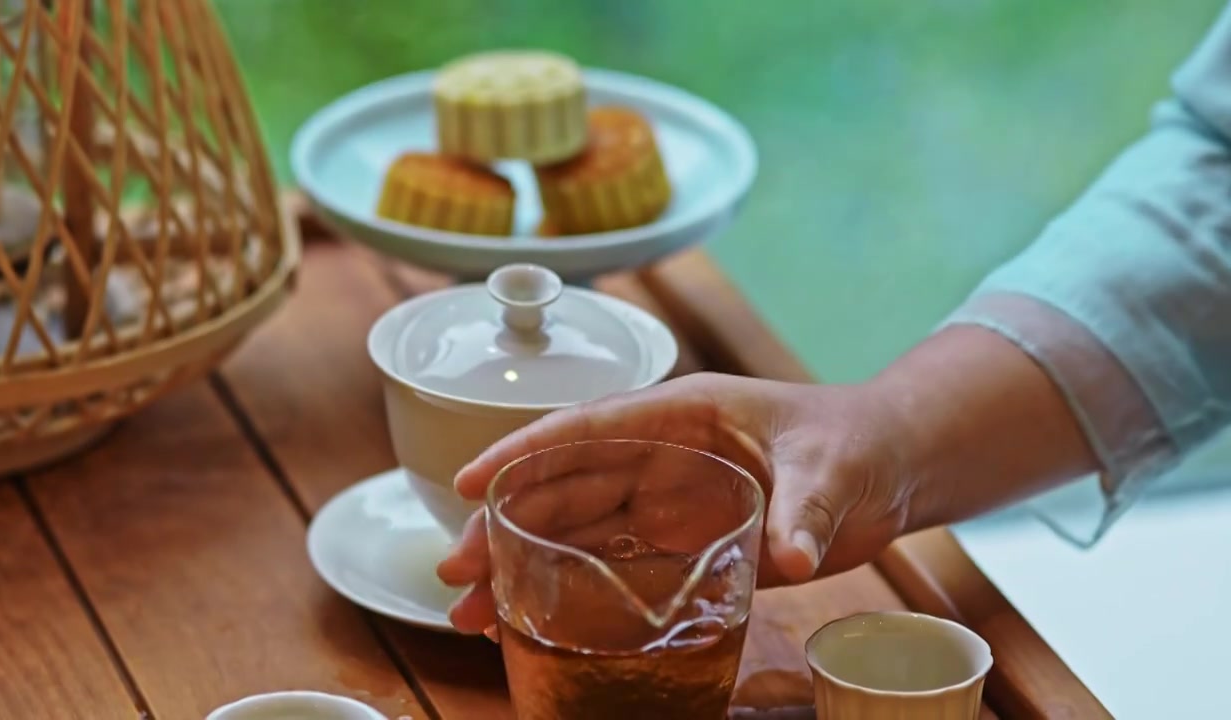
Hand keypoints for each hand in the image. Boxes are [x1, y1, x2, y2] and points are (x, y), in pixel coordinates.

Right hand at [436, 371, 919, 634]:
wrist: (891, 468)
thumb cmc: (858, 443)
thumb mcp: (833, 469)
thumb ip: (806, 509)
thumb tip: (789, 558)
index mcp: (682, 416)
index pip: (587, 429)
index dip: (523, 453)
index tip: (467, 482)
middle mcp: (662, 457)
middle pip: (566, 489)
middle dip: (506, 525)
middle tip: (455, 570)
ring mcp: (669, 502)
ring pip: (579, 533)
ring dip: (526, 565)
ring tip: (473, 612)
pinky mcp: (685, 543)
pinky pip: (616, 567)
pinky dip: (573, 592)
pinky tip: (538, 620)